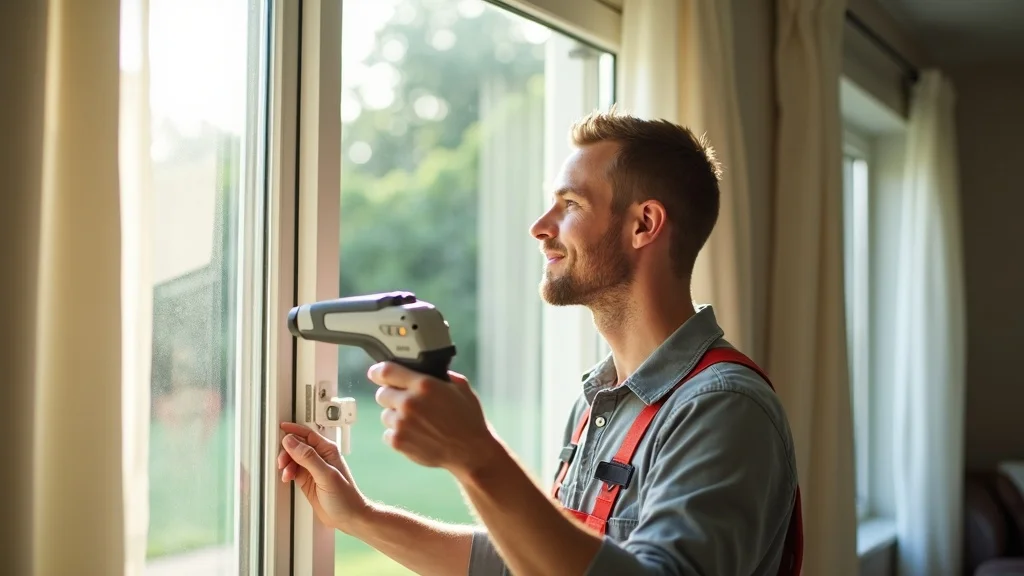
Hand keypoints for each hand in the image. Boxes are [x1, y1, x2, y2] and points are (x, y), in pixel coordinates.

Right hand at [278, 421, 371, 533]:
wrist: (348, 517)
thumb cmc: (345, 497)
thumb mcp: (326, 475)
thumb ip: (308, 458)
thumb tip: (292, 442)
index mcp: (327, 450)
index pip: (307, 434)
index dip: (293, 430)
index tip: (281, 428)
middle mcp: (320, 457)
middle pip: (297, 446)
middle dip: (287, 451)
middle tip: (283, 462)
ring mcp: (313, 469)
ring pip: (293, 458)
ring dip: (286, 464)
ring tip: (286, 474)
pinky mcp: (307, 480)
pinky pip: (292, 470)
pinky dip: (287, 473)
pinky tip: (287, 478)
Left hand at [368, 362, 500, 478]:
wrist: (470, 451)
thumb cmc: (469, 418)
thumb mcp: (460, 387)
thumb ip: (440, 375)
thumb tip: (426, 371)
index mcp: (423, 385)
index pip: (387, 371)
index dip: (378, 372)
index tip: (376, 373)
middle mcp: (409, 402)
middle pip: (381, 394)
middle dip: (392, 396)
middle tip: (406, 402)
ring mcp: (402, 423)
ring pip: (385, 415)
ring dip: (396, 416)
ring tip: (417, 422)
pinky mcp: (398, 441)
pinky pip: (388, 433)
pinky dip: (398, 434)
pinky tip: (416, 435)